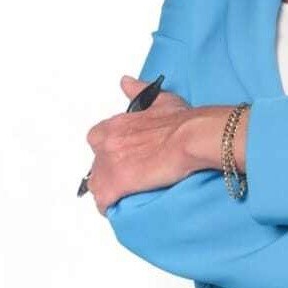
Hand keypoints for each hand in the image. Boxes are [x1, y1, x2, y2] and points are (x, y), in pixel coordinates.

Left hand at [85, 75, 194, 215]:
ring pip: (96, 184)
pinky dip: (110, 205)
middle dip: (109, 169)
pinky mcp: (116, 186)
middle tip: (130, 173)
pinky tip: (123, 204)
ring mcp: (109, 165)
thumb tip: (126, 81)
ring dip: (109, 188)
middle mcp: (107, 143)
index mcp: (116, 124)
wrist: (192, 136)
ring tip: (128, 191)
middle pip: (95, 164)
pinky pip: (103, 202)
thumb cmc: (182, 120)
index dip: (110, 149)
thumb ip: (138, 90)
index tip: (124, 153)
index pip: (98, 139)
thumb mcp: (159, 98)